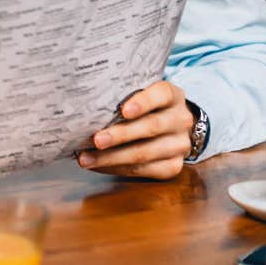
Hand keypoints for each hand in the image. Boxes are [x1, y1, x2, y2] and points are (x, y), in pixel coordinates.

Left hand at [78, 81, 192, 179]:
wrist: (172, 128)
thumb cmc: (146, 107)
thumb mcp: (141, 93)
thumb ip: (123, 95)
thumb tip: (85, 103)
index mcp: (173, 96)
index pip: (162, 94)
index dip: (143, 102)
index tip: (123, 110)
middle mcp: (181, 120)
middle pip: (150, 127)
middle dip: (120, 135)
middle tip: (96, 140)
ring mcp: (180, 145)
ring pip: (144, 154)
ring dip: (111, 158)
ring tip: (86, 159)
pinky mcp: (174, 166)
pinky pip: (143, 170)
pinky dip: (116, 169)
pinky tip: (98, 166)